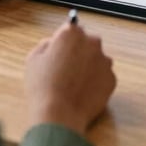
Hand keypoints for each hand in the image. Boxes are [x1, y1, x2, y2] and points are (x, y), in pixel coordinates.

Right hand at [25, 20, 115, 134]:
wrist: (59, 116)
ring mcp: (105, 61)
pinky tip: (82, 93)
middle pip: (87, 42)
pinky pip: (103, 77)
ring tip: (74, 85)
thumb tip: (53, 42)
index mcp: (72, 33)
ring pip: (97, 59)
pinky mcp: (112, 79)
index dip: (64, 42)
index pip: (72, 29)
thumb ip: (45, 44)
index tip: (60, 52)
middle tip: (66, 70)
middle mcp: (92, 42)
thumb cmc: (43, 87)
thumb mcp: (33, 59)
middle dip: (79, 52)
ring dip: (89, 67)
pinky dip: (95, 82)